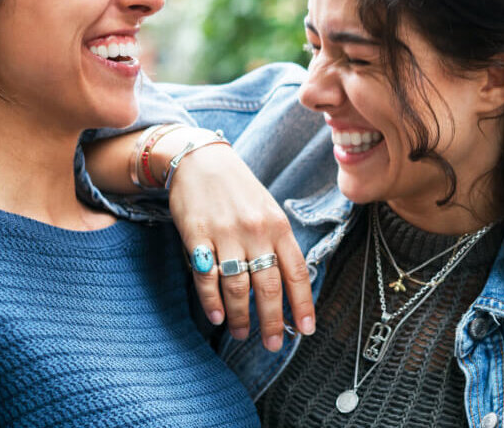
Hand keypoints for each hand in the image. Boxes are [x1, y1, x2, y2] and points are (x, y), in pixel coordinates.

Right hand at [164, 134, 315, 350]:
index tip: (306, 329)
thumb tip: (289, 284)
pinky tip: (218, 317)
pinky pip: (207, 277)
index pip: (296, 272)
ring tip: (243, 334)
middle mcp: (256, 231)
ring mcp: (226, 234)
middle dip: (272, 321)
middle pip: (268, 286)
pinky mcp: (197, 236)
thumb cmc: (238, 189)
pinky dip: (212, 301)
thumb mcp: (268, 209)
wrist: (200, 159)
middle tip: (274, 344)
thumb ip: (278, 243)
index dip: (302, 304)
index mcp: (278, 225)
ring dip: (241, 316)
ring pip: (237, 287)